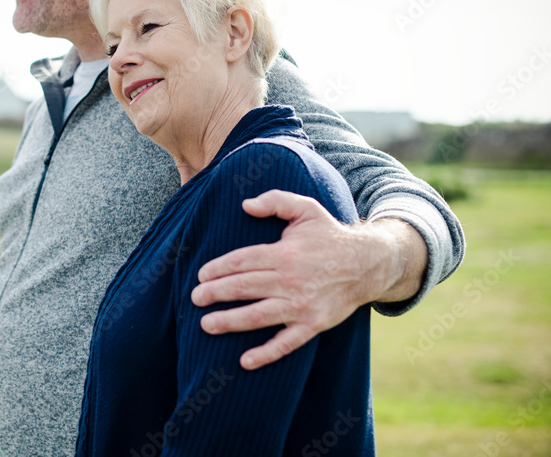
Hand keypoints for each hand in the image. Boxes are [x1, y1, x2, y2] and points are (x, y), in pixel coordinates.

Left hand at [190, 189, 425, 369]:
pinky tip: (244, 361)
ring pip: (257, 316)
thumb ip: (276, 201)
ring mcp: (301, 305)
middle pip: (243, 288)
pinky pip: (286, 343)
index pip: (241, 261)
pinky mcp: (313, 325)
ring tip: (206, 325)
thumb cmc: (329, 236)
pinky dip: (266, 354)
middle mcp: (290, 280)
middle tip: (194, 298)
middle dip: (214, 294)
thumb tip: (246, 205)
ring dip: (229, 322)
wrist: (368, 264)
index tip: (201, 275)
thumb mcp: (306, 209)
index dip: (218, 268)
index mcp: (284, 253)